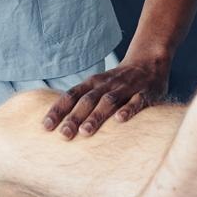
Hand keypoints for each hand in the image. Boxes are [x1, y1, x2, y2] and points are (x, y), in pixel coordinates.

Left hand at [40, 53, 170, 139]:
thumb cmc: (117, 82)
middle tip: (63, 135)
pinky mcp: (145, 93)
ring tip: (85, 131)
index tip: (46, 126)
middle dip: (74, 117)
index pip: (71, 95)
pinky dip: (128, 110)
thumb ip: (82, 101)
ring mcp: (126, 88)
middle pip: (87, 100)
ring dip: (96, 116)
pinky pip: (136, 101)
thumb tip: (59, 122)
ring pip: (108, 101)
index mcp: (93, 83)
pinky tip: (120, 120)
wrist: (149, 61)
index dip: (58, 110)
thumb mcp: (98, 86)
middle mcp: (106, 85)